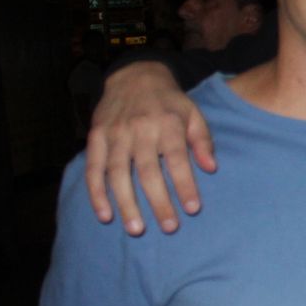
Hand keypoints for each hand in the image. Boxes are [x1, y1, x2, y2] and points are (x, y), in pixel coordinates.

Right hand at [85, 61, 215, 235]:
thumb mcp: (193, 114)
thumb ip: (202, 141)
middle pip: (147, 171)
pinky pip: (94, 169)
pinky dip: (97, 193)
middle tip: (169, 228)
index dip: (185, 184)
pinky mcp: (95, 137)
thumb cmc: (170, 102)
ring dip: (126, 204)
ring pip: (118, 174)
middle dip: (158, 202)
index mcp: (168, 123)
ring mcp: (115, 134)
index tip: (193, 209)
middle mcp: (140, 129)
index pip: (177, 158)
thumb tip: (211, 168)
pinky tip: (106, 215)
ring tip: (137, 229)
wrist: (134, 76)